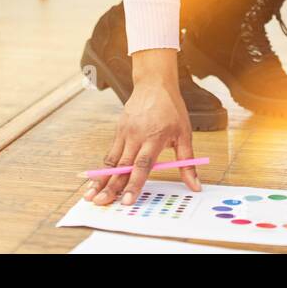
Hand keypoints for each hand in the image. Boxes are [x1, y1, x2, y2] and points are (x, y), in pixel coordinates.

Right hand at [84, 50, 200, 206]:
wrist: (154, 84)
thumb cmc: (171, 109)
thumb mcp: (184, 134)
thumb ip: (187, 162)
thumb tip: (195, 185)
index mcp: (154, 137)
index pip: (142, 165)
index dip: (134, 184)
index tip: (127, 200)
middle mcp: (136, 136)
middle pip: (122, 167)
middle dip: (111, 187)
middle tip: (101, 203)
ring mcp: (125, 132)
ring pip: (111, 161)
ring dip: (101, 180)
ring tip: (91, 195)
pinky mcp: (118, 130)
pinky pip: (111, 153)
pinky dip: (103, 168)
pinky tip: (96, 181)